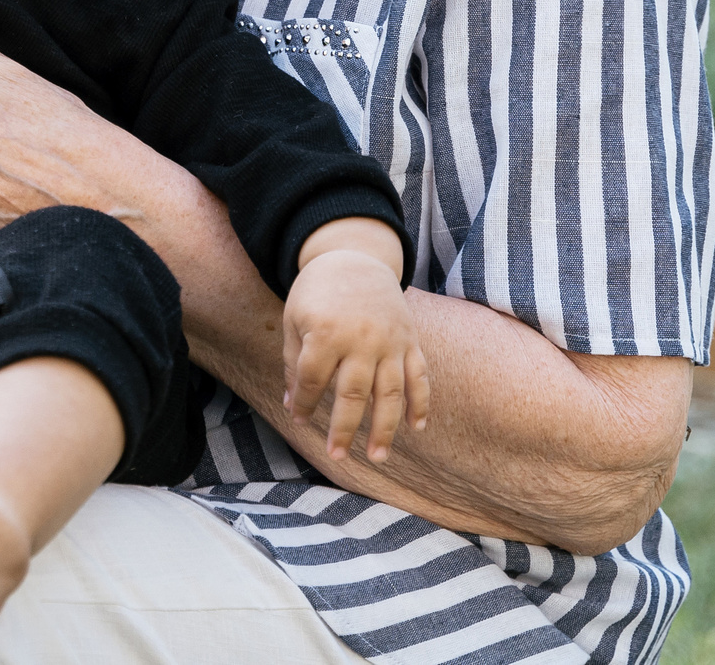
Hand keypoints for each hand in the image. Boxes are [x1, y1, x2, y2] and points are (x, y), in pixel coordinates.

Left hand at [284, 244, 430, 462]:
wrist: (355, 258)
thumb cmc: (317, 293)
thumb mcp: (295, 319)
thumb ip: (294, 362)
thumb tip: (293, 406)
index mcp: (327, 332)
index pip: (313, 380)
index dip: (305, 403)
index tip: (299, 420)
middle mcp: (361, 339)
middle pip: (353, 394)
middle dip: (344, 429)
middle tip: (336, 457)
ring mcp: (390, 341)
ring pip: (391, 392)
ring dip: (385, 427)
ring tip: (378, 456)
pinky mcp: (410, 340)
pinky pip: (420, 375)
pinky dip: (421, 402)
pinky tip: (416, 428)